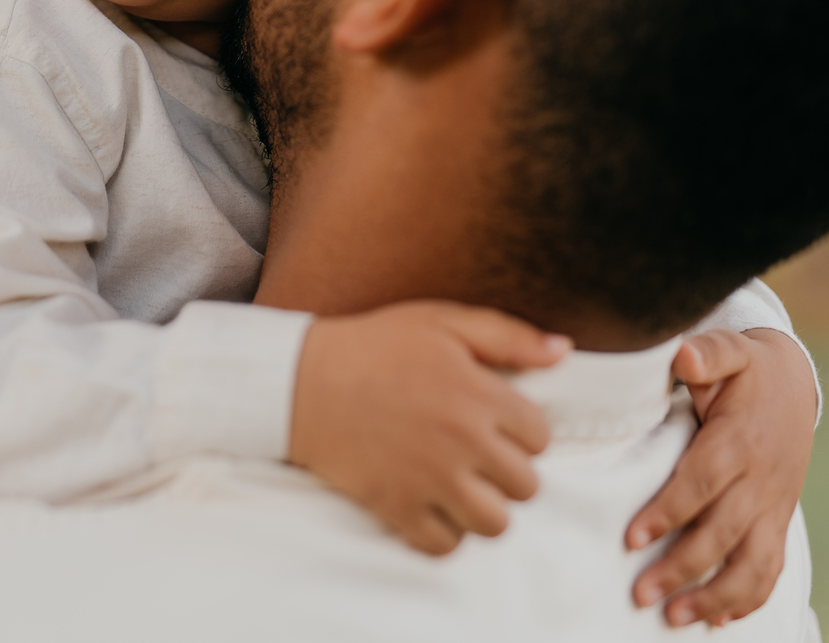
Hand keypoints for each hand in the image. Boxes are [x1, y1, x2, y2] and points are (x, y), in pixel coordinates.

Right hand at [288, 300, 570, 554]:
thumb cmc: (377, 345)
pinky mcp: (399, 508)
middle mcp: (463, 441)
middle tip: (478, 452)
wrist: (303, 380)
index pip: (540, 437)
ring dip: (483, 507)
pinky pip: (446, 546)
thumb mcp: (442, 321)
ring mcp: (431, 480)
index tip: (495, 421)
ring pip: (494, 524)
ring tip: (461, 483)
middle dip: (508, 471)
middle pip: (526, 486)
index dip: (521, 429)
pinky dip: (444, 532)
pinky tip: (431, 502)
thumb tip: (564, 351)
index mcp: (479, 393)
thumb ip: (507, 336)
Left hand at [628, 329, 816, 627]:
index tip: (632, 538)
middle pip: (721, 533)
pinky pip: (771, 566)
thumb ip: (707, 354)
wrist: (797, 383)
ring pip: (751, 563)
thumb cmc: (749, 369)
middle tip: (642, 594)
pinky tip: (722, 619)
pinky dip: (749, 597)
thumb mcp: (730, 350)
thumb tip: (682, 356)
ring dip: (715, 596)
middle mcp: (758, 480)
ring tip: (676, 619)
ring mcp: (772, 505)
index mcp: (737, 441)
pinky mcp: (778, 518)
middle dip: (682, 568)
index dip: (668, 512)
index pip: (700, 483)